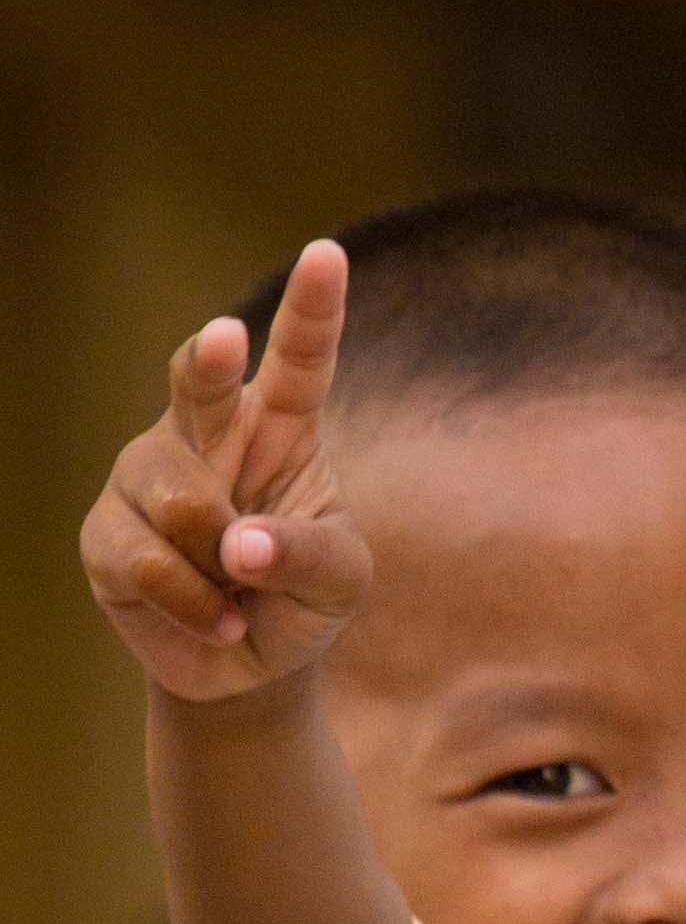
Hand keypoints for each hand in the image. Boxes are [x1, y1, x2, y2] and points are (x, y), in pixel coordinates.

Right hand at [82, 237, 368, 702]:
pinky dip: (196, 607)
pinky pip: (149, 563)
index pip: (298, 360)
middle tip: (223, 338)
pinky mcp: (107, 533)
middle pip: (198, 380)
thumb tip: (239, 546)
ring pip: (178, 502)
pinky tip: (217, 620)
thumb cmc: (300, 599)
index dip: (311, 309)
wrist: (248, 670)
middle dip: (205, 360)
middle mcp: (208, 434)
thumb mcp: (340, 581)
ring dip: (220, 565)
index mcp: (280, 427)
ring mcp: (148, 476)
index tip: (327, 254)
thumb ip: (308, 555)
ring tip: (238, 593)